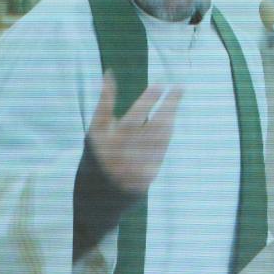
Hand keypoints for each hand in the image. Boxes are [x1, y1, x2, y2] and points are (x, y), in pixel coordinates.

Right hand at [86, 71, 182, 197]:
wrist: (98, 199)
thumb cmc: (97, 156)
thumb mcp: (95, 132)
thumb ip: (104, 104)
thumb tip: (109, 74)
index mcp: (104, 142)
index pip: (127, 116)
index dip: (145, 101)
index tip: (158, 85)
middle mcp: (119, 156)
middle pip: (147, 125)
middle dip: (165, 104)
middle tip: (178, 87)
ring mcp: (134, 168)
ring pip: (159, 138)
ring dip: (170, 116)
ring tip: (176, 96)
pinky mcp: (145, 179)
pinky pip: (160, 151)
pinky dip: (166, 134)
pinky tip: (170, 121)